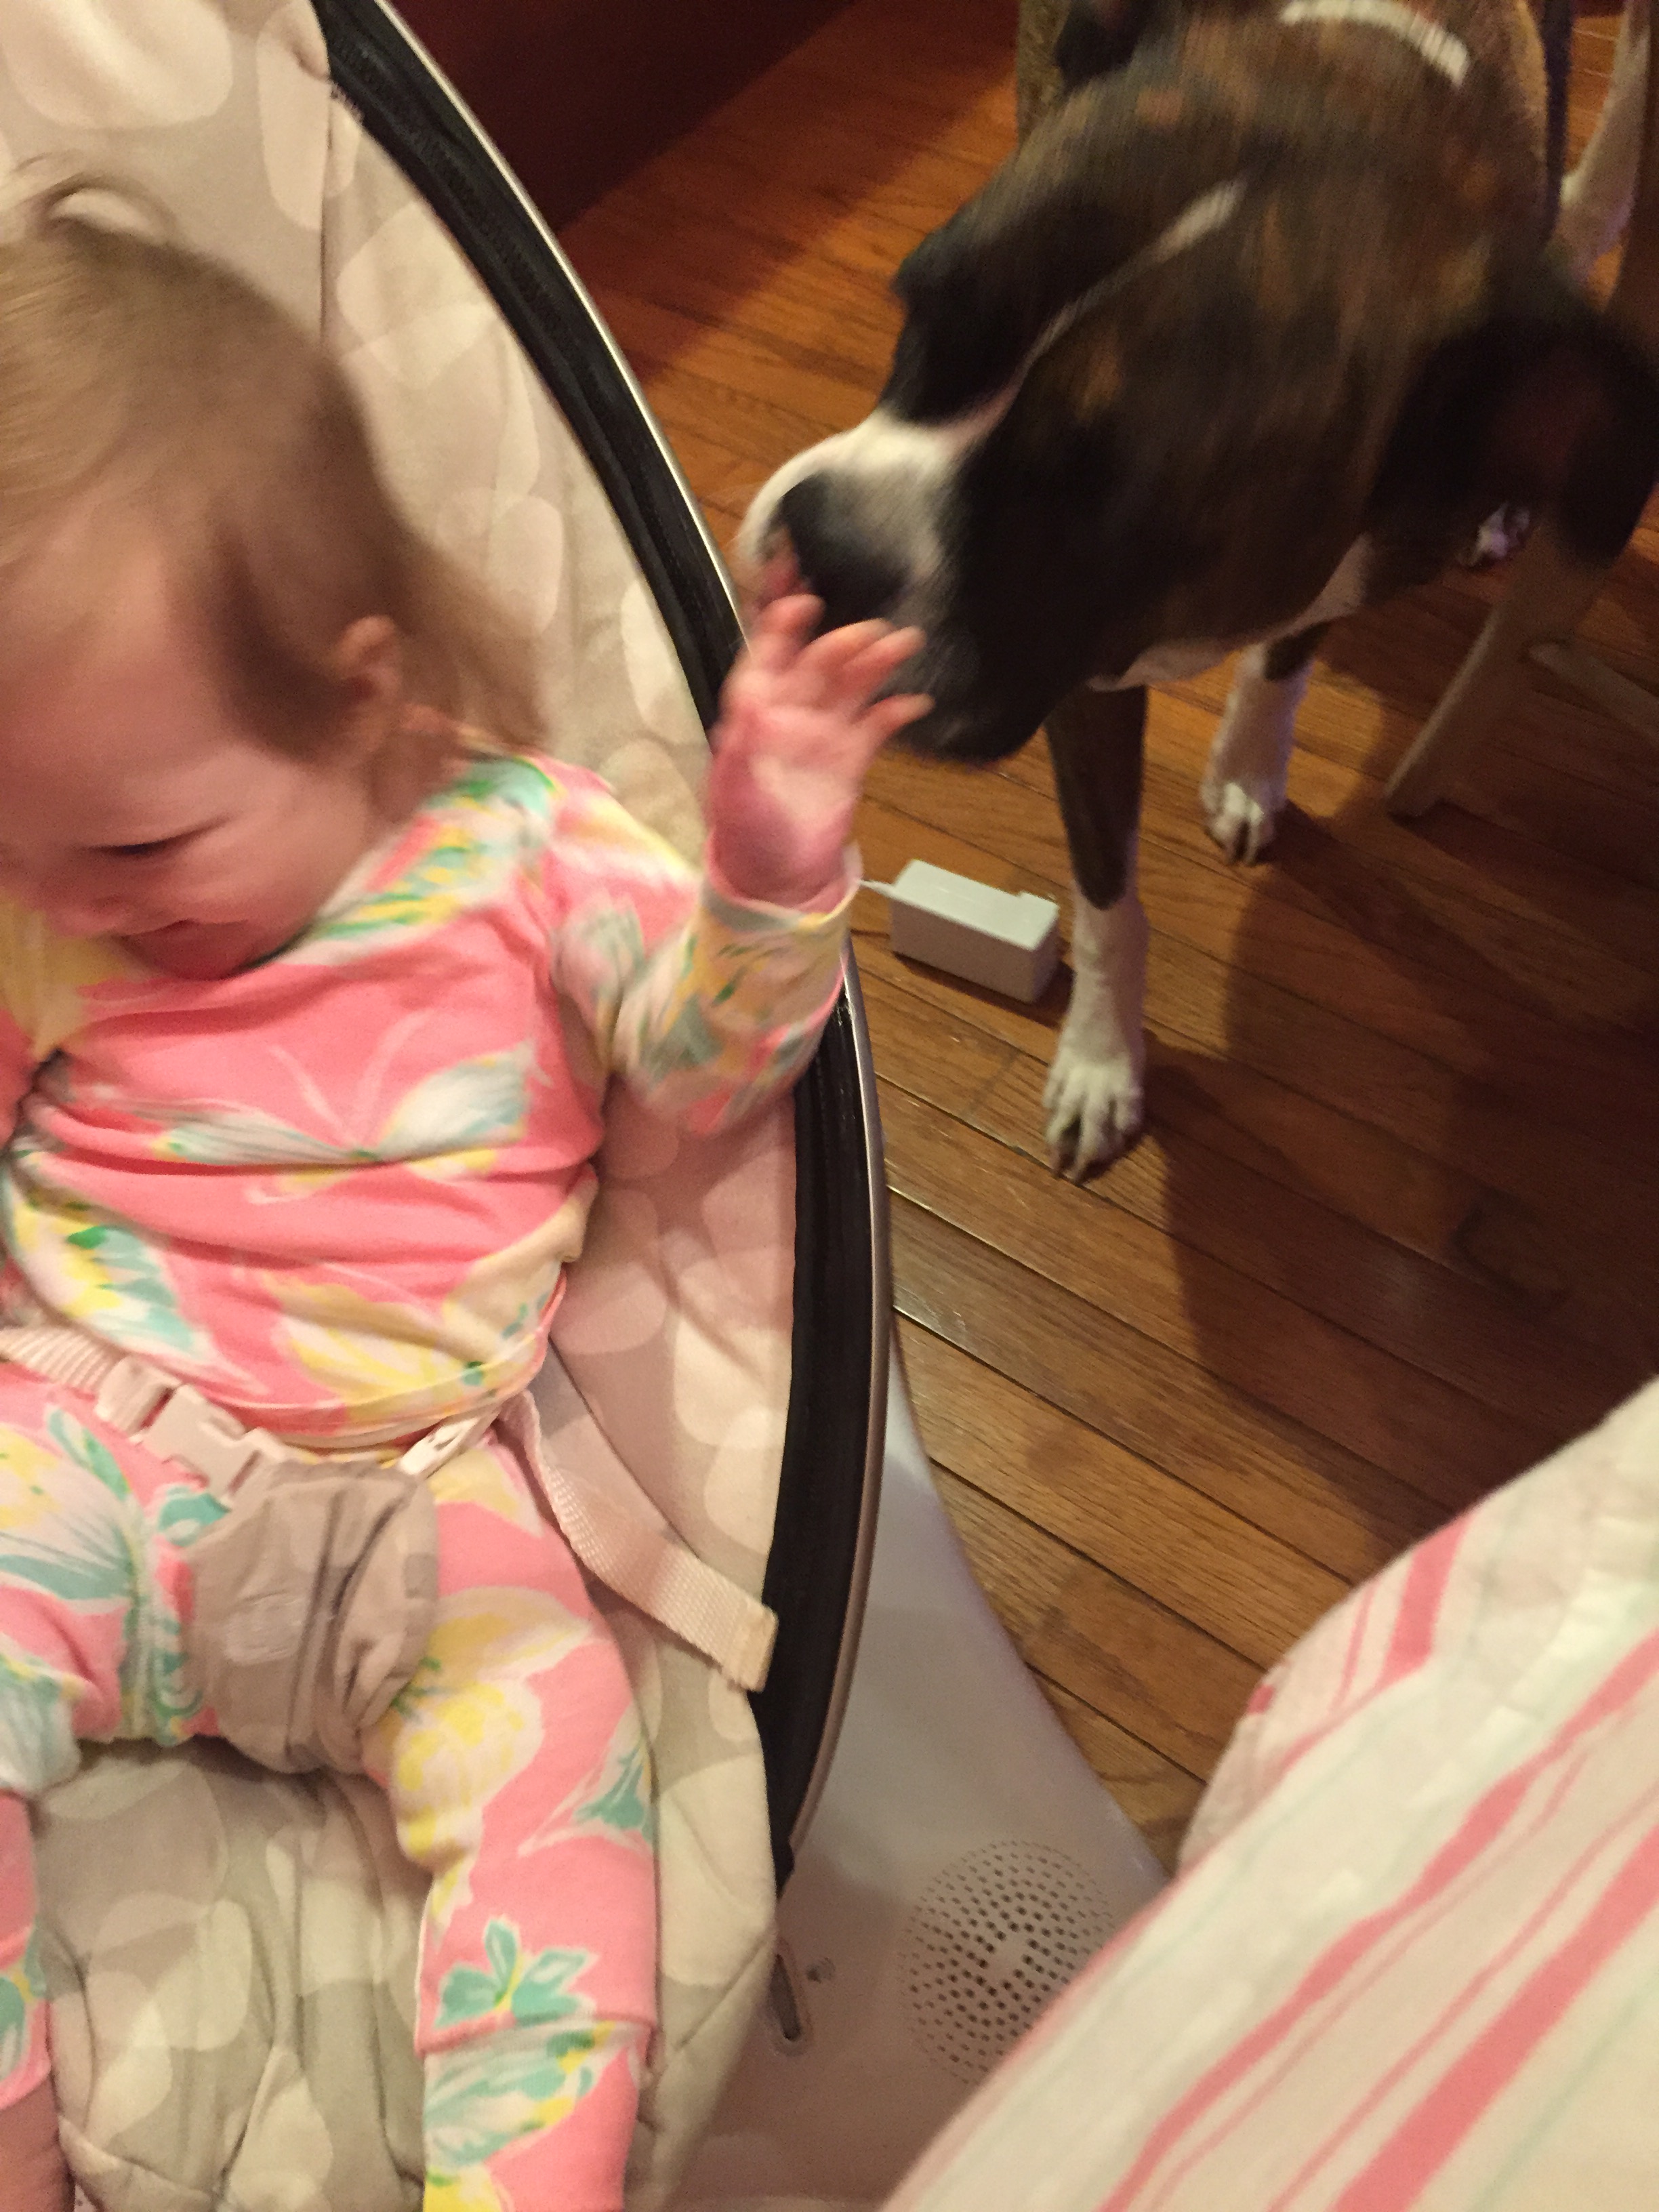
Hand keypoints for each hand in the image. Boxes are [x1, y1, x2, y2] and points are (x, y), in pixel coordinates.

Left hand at [707, 595, 930, 907]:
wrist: (778, 881)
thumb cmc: (746, 834)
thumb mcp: (735, 789)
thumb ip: (743, 743)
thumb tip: (751, 699)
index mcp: (755, 712)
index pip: (767, 654)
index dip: (782, 625)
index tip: (803, 601)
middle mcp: (791, 713)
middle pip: (819, 662)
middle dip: (844, 642)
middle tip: (873, 632)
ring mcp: (825, 733)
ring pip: (853, 685)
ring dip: (877, 663)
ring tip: (905, 644)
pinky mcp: (853, 757)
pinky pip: (878, 723)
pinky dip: (897, 710)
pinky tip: (917, 701)